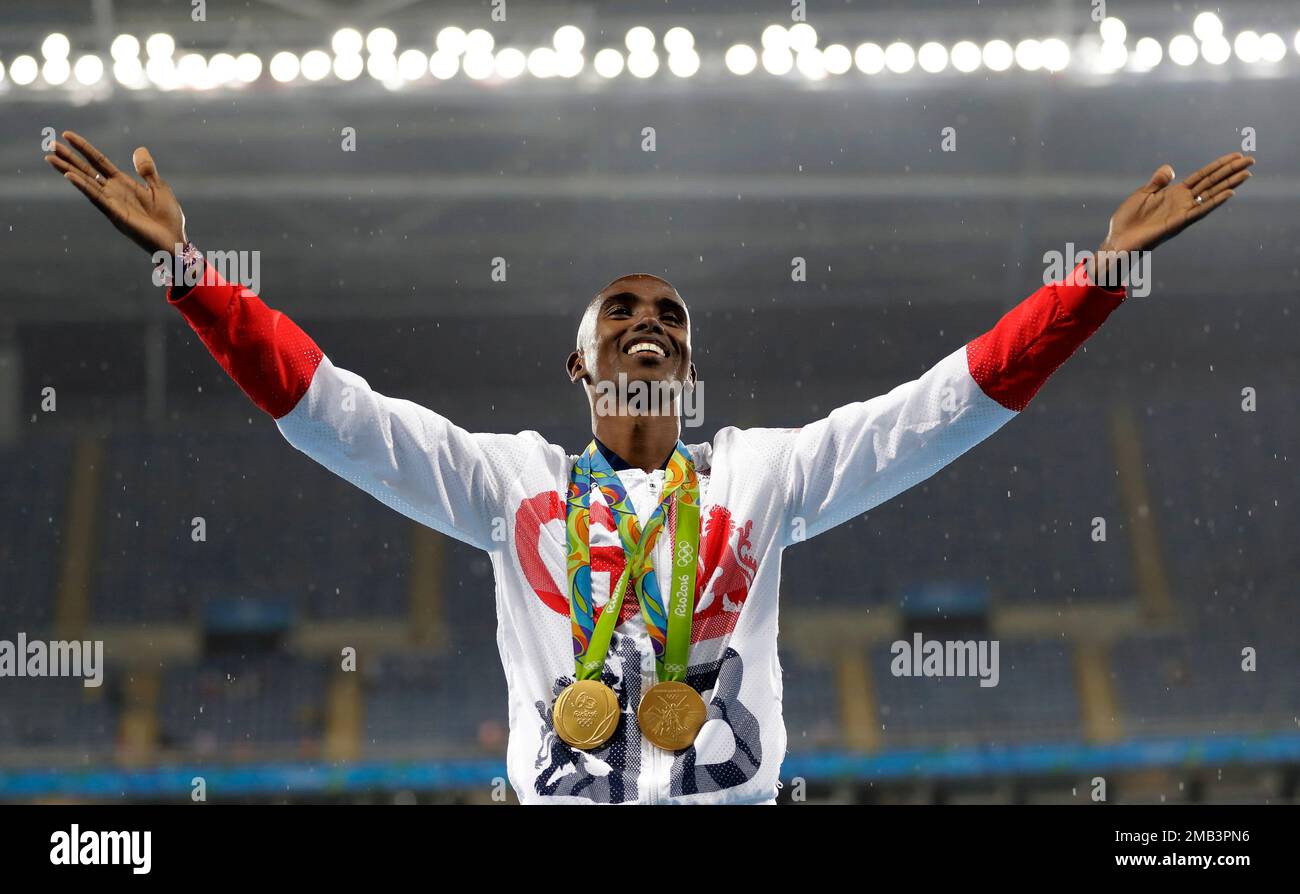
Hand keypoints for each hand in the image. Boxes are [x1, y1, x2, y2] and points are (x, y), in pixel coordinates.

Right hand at [45, 130, 186, 256]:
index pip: (98, 161)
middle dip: (69, 158)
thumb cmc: (168, 218)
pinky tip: (70, 176)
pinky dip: (84, 187)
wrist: (175, 241)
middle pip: (87, 171)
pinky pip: (97, 198)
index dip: (84, 148)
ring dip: (68, 170)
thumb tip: (138, 149)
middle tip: (50, 144)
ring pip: (86, 183)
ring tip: (51, 158)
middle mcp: (113, 192)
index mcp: (123, 184)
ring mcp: (112, 203)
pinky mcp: (116, 215)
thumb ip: (147, 170)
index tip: (67, 135)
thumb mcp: (159, 187)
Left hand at [1097, 152, 1254, 258]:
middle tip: (1250, 159)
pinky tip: (1229, 193)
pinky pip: (1200, 211)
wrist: (1118, 240)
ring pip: (1211, 194)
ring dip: (1229, 184)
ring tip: (1247, 173)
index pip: (1202, 175)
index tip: (1235, 156)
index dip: (1218, 165)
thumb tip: (1170, 168)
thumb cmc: (1128, 220)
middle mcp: (1183, 201)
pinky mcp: (1178, 222)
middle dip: (1230, 171)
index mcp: (1174, 193)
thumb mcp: (1143, 194)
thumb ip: (1158, 181)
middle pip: (1212, 182)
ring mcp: (1183, 211)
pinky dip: (1214, 202)